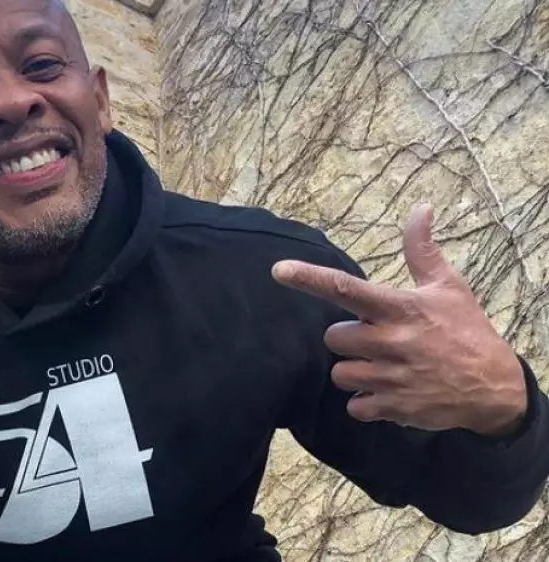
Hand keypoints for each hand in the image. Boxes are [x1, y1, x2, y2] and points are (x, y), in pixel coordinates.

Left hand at [271, 205, 526, 435]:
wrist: (496, 389)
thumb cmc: (466, 331)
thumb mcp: (448, 287)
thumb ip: (421, 250)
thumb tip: (420, 208)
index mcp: (400, 309)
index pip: (345, 289)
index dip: (309, 278)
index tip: (279, 270)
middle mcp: (391, 342)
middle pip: (333, 337)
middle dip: (348, 338)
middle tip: (375, 338)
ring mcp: (391, 378)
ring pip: (340, 373)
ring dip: (355, 370)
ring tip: (383, 365)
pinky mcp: (393, 408)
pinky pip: (354, 405)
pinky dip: (365, 401)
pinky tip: (388, 391)